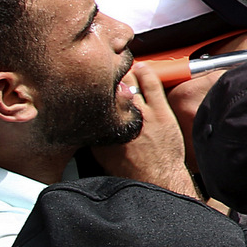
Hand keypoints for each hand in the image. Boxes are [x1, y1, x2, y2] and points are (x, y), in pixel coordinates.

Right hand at [92, 63, 196, 197]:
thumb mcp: (101, 156)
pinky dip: (146, 72)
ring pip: (130, 81)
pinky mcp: (160, 112)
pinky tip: (142, 67)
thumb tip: (86, 119)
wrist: (157, 179)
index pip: (91, 100)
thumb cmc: (131, 170)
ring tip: (122, 67)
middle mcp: (118, 118)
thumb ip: (93, 135)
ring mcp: (141, 113)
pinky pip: (152, 84)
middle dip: (106, 76)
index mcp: (101, 129)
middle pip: (109, 86)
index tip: (88, 79)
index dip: (89, 87)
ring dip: (125, 71)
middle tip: (106, 69)